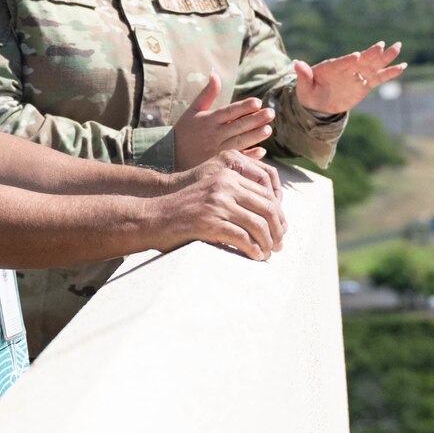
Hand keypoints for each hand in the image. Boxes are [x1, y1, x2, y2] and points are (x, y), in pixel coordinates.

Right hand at [158, 154, 287, 259]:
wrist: (153, 217)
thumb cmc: (183, 211)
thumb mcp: (211, 194)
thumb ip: (235, 197)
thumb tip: (267, 218)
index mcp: (228, 175)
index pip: (266, 194)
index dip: (278, 215)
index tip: (280, 231)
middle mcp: (225, 185)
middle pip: (268, 208)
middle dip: (277, 230)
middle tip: (279, 245)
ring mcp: (217, 203)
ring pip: (258, 225)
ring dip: (268, 243)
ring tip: (268, 253)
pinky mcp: (210, 222)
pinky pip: (243, 238)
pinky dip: (253, 250)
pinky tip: (255, 256)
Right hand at [170, 71, 274, 167]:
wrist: (171, 155)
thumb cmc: (185, 130)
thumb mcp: (193, 109)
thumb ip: (207, 93)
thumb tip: (215, 74)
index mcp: (209, 120)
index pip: (229, 112)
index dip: (243, 107)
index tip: (258, 102)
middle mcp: (214, 134)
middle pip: (237, 126)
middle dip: (255, 120)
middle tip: (270, 113)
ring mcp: (217, 150)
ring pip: (239, 142)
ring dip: (254, 136)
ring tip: (268, 129)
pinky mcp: (219, 162)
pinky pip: (236, 159)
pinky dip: (249, 156)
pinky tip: (262, 150)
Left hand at [292, 41, 405, 115]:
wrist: (319, 103)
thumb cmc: (309, 93)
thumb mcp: (304, 87)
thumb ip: (303, 76)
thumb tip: (296, 63)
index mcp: (331, 67)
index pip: (341, 63)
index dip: (348, 60)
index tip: (356, 56)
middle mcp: (347, 68)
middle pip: (361, 60)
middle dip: (370, 53)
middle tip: (381, 45)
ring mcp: (357, 75)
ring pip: (373, 65)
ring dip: (385, 57)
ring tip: (397, 47)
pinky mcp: (365, 84)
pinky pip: (379, 78)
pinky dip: (390, 73)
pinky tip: (402, 67)